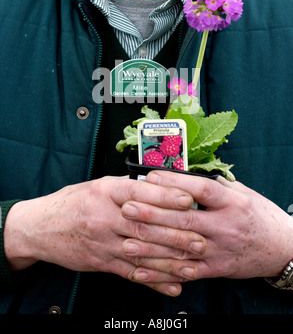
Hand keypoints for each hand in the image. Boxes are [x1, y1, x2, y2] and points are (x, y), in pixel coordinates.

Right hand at [3, 176, 204, 295]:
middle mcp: (105, 216)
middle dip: (175, 235)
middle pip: (144, 226)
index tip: (189, 200)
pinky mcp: (101, 262)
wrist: (41, 226)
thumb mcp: (99, 186)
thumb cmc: (74, 202)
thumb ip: (127, 187)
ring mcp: (103, 242)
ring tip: (193, 266)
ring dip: (170, 262)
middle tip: (201, 240)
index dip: (166, 196)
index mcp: (106, 192)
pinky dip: (153, 281)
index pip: (140, 192)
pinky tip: (171, 285)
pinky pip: (130, 273)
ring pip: (141, 253)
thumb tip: (161, 184)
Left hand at [123, 171, 292, 279]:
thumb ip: (217, 185)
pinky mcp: (217, 268)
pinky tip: (143, 269)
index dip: (174, 183)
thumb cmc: (260, 216)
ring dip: (152, 245)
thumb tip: (188, 175)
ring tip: (127, 241)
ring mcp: (220, 248)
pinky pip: (186, 271)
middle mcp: (225, 225)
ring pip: (181, 248)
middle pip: (185, 218)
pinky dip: (163, 272)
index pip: (200, 189)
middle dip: (153, 213)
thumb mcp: (243, 194)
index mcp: (231, 202)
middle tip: (128, 207)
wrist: (282, 247)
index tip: (150, 177)